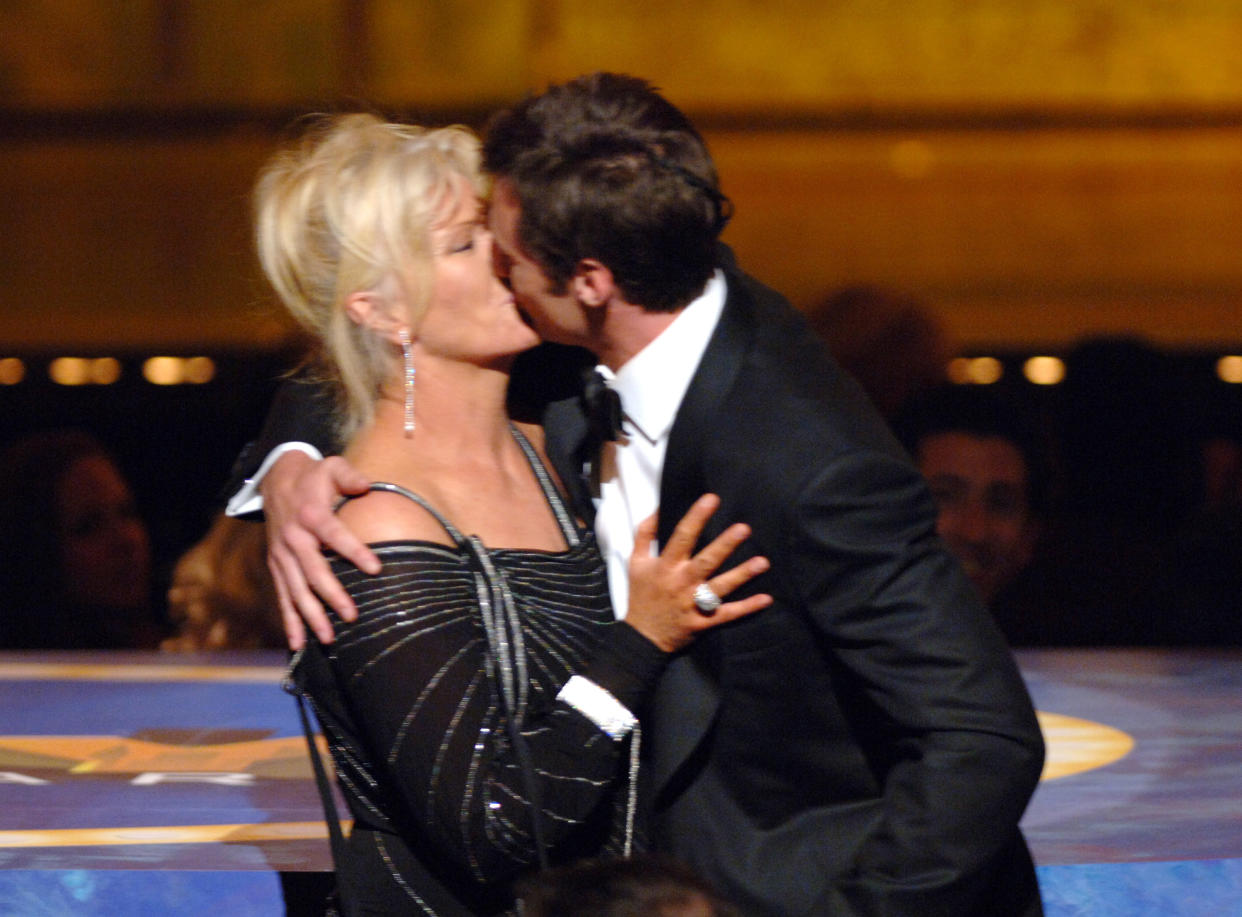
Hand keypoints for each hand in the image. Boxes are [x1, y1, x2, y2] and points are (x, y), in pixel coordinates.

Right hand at [263, 451, 377, 648]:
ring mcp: (282, 555)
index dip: (355, 551)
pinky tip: (298, 644)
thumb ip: (350, 475)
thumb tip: (367, 485)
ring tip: (329, 639)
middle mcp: (294, 538)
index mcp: (311, 514)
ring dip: (312, 616)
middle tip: (352, 616)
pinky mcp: (276, 565)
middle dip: (332, 596)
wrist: (275, 480)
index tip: (376, 569)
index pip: (336, 535)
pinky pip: (283, 596)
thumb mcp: (331, 466)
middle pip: (314, 571)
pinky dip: (289, 620)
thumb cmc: (312, 476)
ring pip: (297, 590)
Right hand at [625, 494, 771, 652]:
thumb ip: (645, 534)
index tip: (711, 499)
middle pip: (706, 561)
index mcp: (665, 566)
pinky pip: (727, 614)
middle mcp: (681, 583)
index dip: (696, 517)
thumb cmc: (641, 594)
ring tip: (762, 562)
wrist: (642, 636)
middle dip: (725, 545)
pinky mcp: (703, 622)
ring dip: (742, 575)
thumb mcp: (635, 562)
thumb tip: (659, 508)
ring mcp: (693, 604)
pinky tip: (766, 599)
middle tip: (744, 528)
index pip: (681, 537)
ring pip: (721, 587)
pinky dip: (747, 608)